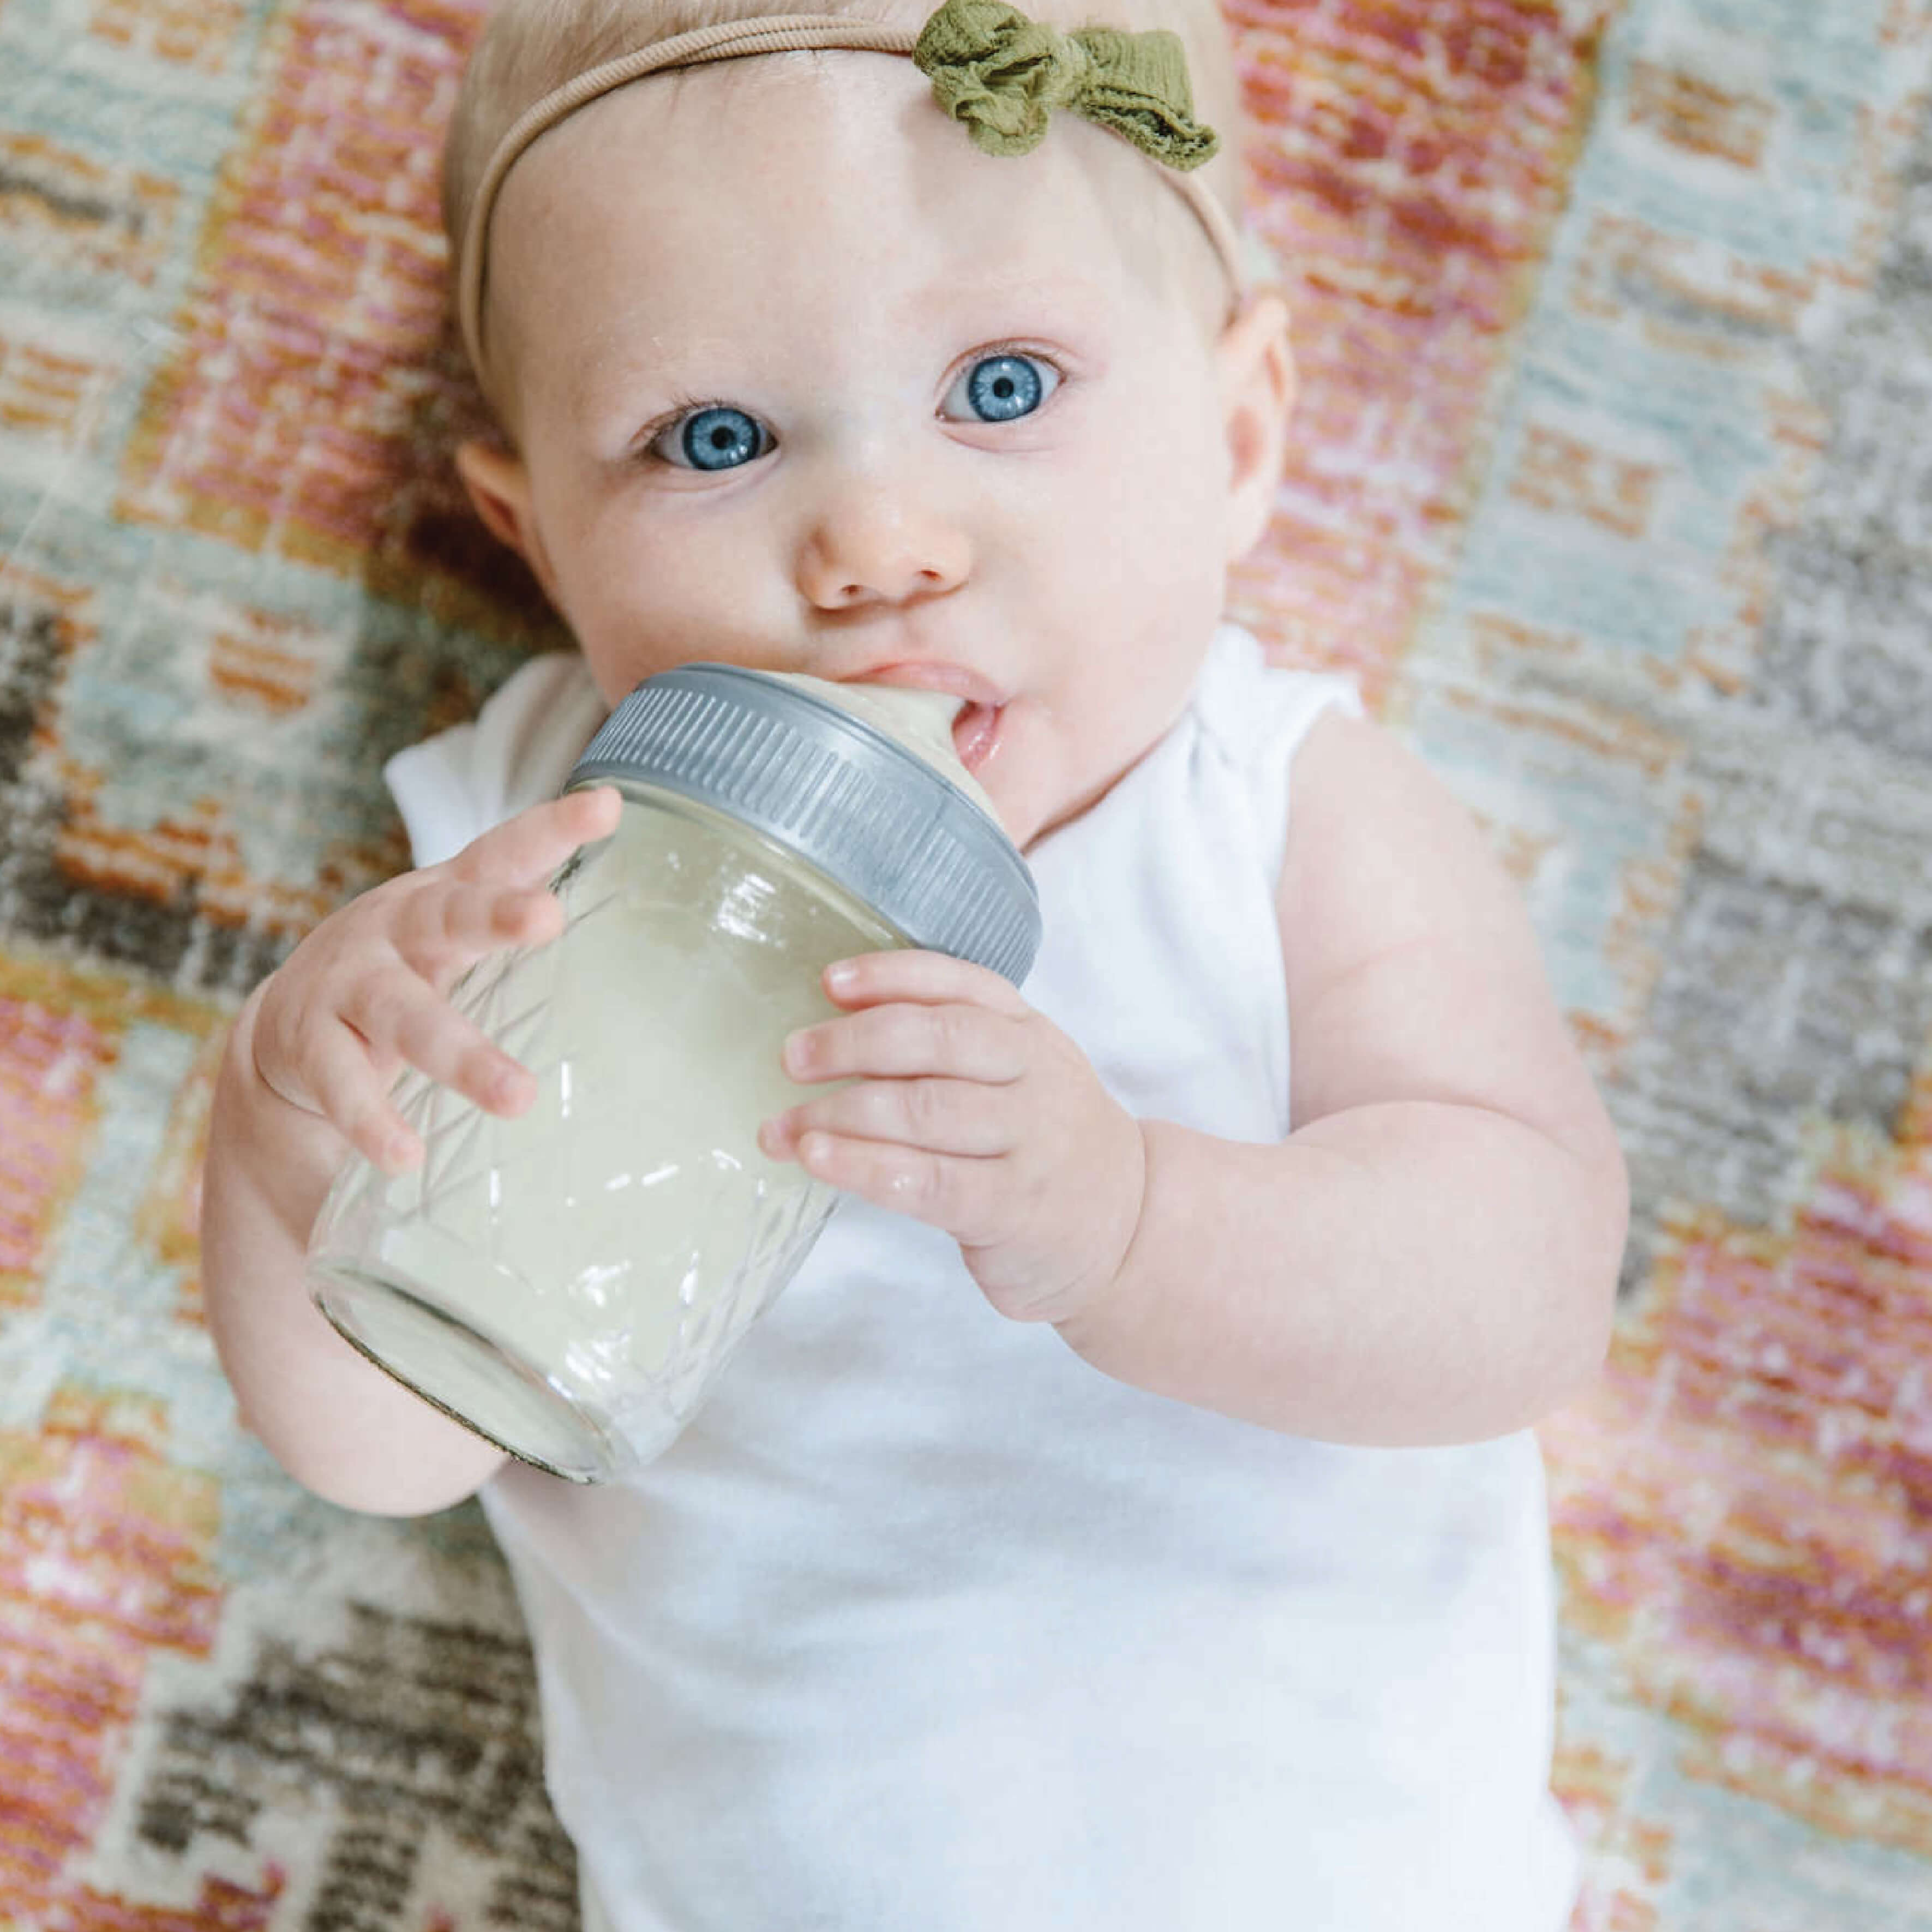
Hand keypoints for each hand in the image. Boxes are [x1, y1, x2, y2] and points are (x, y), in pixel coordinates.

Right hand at [248, 787, 622, 1174]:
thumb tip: (642, 929)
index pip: (503, 853)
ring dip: (461, 1056)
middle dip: (495, 915)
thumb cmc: (404, 973)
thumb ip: (518, 919)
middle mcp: (396, 930)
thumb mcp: (455, 936)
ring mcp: (348, 985)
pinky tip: (405, 1157)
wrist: (285, 1028)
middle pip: (449, 917)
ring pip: (406, 1015)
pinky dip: (373, 1122)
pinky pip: (343, 1085)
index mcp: (443, 898)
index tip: (607, 805)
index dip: (552, 828)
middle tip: (547, 917)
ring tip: (518, 1096)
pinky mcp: (310, 1043)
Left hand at [757, 950, 1146, 1325]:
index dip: (891, 976)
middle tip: (792, 1057)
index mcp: (1029, 1031)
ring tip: (784, 1125)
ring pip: (925, 1111)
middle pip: (938, 1041)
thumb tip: (835, 1021)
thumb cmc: (1042, 1141)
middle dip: (854, 1043)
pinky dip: (865, 1167)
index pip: (961, 985)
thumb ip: (949, 1045)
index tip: (828, 982)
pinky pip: (929, 1181)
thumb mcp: (1019, 1074)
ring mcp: (1029, 1143)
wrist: (1125, 1227)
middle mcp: (1035, 1077)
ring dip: (841, 1113)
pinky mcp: (1012, 1207)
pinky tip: (818, 1160)